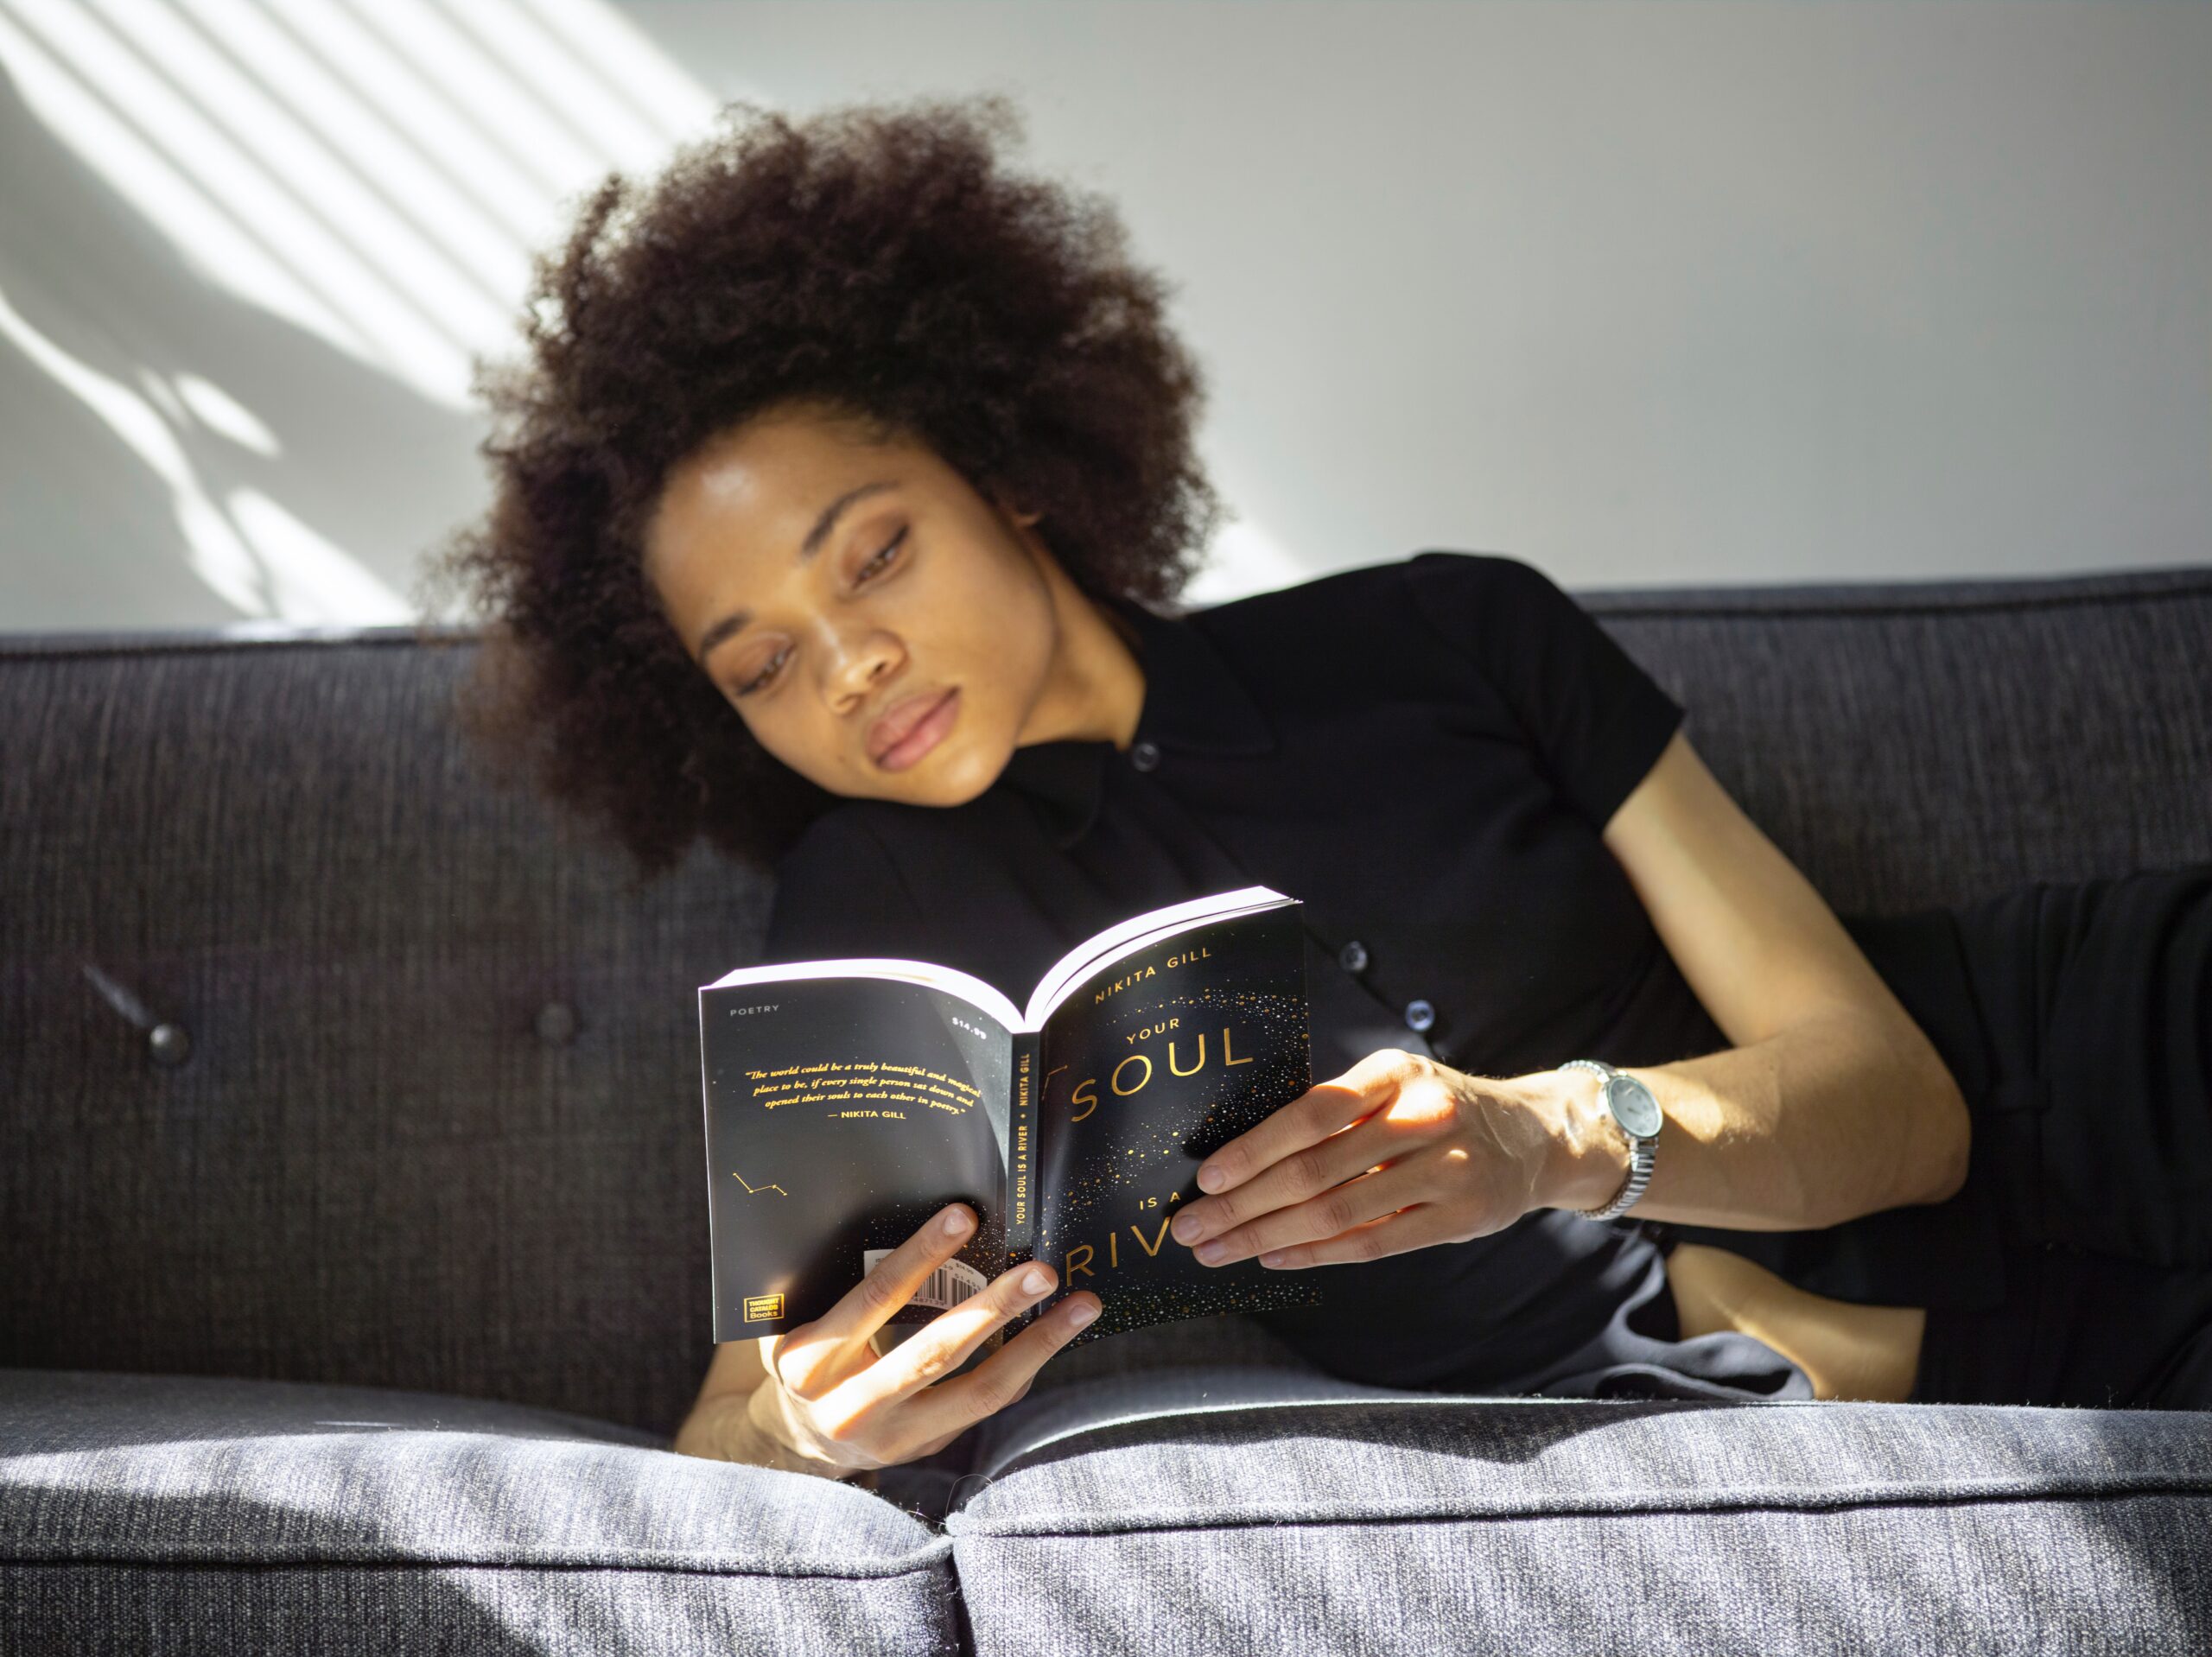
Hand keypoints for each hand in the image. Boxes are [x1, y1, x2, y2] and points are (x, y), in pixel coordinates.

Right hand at [749, 1203, 1101, 1475]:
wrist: (795, 1441)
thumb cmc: (806, 1358)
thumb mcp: (797, 1322)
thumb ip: (841, 1284)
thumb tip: (927, 1227)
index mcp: (811, 1360)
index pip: (876, 1296)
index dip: (923, 1255)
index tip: (964, 1217)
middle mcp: (851, 1405)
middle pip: (936, 1352)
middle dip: (996, 1307)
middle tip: (1043, 1271)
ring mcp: (894, 1437)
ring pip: (979, 1392)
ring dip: (1038, 1346)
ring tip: (1082, 1306)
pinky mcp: (927, 1448)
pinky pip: (984, 1404)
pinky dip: (1022, 1367)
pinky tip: (1051, 1336)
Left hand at [1165, 1049, 1606, 1270]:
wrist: (1532, 1137)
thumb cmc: (1437, 1109)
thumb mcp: (1394, 1085)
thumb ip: (1334, 1111)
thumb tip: (1241, 1154)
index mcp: (1393, 1074)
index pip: (1311, 1113)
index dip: (1254, 1149)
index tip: (1207, 1177)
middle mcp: (1421, 1118)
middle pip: (1315, 1170)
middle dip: (1243, 1204)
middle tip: (1194, 1226)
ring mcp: (1445, 1170)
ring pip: (1338, 1212)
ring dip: (1268, 1236)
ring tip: (1221, 1248)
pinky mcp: (1458, 1218)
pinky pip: (1372, 1242)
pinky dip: (1316, 1254)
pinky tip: (1276, 1258)